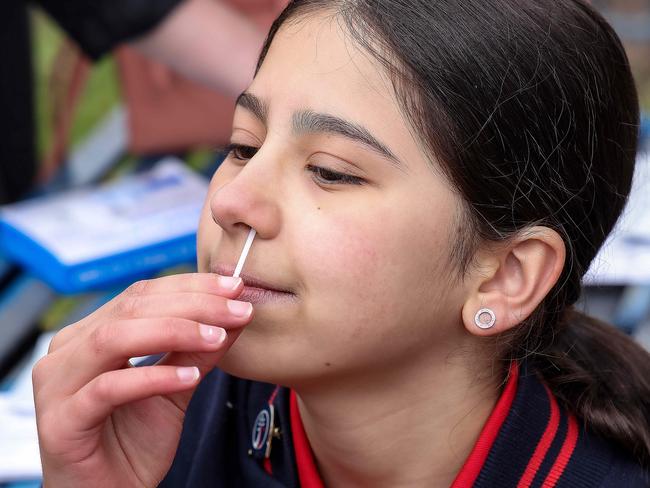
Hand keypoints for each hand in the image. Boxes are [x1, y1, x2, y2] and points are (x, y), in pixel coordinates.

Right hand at [33, 273, 251, 486]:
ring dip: (174, 332)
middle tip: (237, 309)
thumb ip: (199, 349)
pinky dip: (152, 379)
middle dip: (192, 305)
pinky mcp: (60, 422)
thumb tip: (236, 311)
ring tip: (217, 336)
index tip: (235, 286)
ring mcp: (58, 386)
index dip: (190, 286)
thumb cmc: (134, 442)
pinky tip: (190, 378)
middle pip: (131, 309)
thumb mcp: (177, 385)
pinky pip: (108, 389)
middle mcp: (67, 351)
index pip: (141, 294)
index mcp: (89, 335)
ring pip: (115, 338)